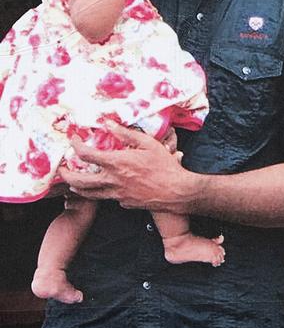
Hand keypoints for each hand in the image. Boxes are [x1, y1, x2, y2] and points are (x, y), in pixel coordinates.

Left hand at [59, 121, 187, 210]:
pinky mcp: (125, 203)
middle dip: (67, 176)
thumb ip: (126, 134)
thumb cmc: (165, 166)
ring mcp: (118, 194)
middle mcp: (113, 181)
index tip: (73, 141)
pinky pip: (109, 198)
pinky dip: (102, 193)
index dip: (76, 146)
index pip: (86, 155)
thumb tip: (109, 123)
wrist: (177, 192)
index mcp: (117, 163)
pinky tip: (104, 189)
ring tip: (74, 184)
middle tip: (61, 171)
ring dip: (79, 188)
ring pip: (91, 194)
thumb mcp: (148, 143)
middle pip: (80, 181)